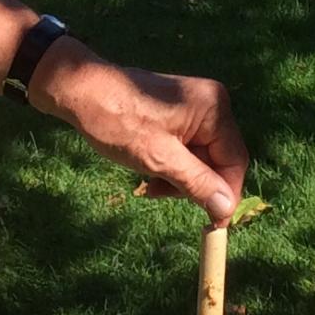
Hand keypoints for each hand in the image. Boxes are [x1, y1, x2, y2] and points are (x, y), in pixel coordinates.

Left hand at [33, 40, 247, 222]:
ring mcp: (193, 108)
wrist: (79, 90)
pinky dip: (170, 166)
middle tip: (161, 195)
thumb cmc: (118, 121)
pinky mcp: (177, 114)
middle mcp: (211, 104)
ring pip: (200, 158)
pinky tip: (148, 174)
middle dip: (194, 185)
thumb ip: (197, 183)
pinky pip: (186, 149)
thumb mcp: (159, 158)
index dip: (225, 194)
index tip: (214, 224)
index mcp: (214, 109)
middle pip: (218, 160)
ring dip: (179, 179)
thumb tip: (226, 208)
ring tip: (148, 186)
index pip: (234, 160)